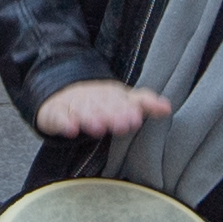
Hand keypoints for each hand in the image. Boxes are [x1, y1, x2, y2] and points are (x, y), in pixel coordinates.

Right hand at [34, 77, 170, 140]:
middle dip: (111, 115)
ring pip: (82, 111)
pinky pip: (59, 117)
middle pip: (101, 106)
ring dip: (90, 118)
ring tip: (98, 128)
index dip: (126, 110)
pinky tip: (71, 130)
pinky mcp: (55, 113)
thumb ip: (145, 103)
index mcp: (110, 95)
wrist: (62, 91)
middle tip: (121, 124)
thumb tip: (167, 107)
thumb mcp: (124, 99)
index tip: (135, 119)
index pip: (119, 101)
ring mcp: (73, 105)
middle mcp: (92, 98)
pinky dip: (64, 123)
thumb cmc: (101, 101)